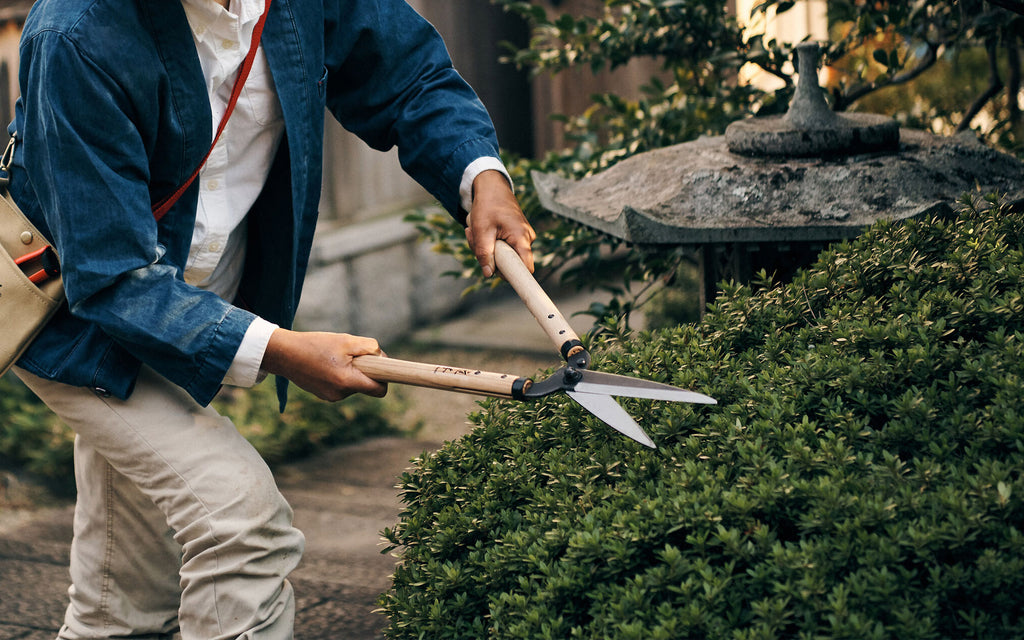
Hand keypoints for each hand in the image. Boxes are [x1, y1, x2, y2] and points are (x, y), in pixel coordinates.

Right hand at [261, 329, 387, 400]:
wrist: (283, 354)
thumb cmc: (315, 345)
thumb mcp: (346, 340)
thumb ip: (369, 348)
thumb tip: (382, 358)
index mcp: (348, 382)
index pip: (379, 391)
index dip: (386, 379)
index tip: (385, 369)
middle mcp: (340, 394)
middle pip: (366, 385)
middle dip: (365, 370)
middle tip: (351, 354)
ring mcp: (330, 397)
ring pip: (353, 384)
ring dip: (351, 371)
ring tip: (334, 357)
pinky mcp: (323, 394)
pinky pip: (341, 385)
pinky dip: (340, 374)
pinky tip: (326, 363)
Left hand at [465, 169, 535, 277]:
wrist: (492, 187)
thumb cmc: (488, 205)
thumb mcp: (481, 230)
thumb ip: (484, 254)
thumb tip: (488, 274)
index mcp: (522, 238)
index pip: (526, 268)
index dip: (513, 275)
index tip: (497, 273)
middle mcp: (527, 239)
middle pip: (510, 263)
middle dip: (489, 256)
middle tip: (474, 240)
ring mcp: (522, 237)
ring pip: (504, 255)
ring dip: (486, 248)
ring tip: (475, 231)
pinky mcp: (516, 236)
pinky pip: (503, 247)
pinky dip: (489, 242)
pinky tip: (482, 231)